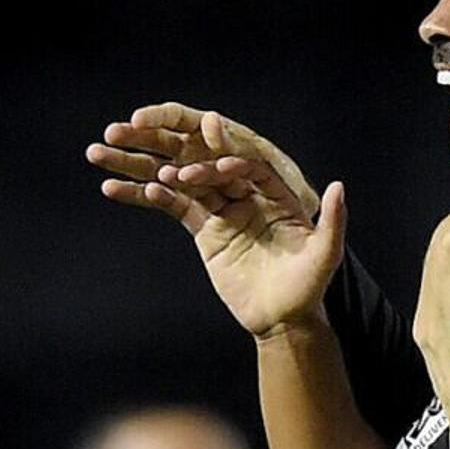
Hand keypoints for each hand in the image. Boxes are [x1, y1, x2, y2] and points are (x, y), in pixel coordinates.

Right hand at [91, 103, 347, 336]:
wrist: (281, 321)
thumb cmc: (307, 289)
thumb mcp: (325, 257)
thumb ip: (332, 222)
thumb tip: (340, 186)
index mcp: (274, 192)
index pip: (248, 165)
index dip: (229, 156)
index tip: (211, 154)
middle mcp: (247, 193)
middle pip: (206, 161)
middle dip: (173, 146)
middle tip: (137, 127)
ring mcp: (222, 208)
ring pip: (181, 180)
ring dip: (146, 166)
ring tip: (109, 151)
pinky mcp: (205, 229)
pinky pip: (174, 208)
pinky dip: (151, 198)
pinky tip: (122, 189)